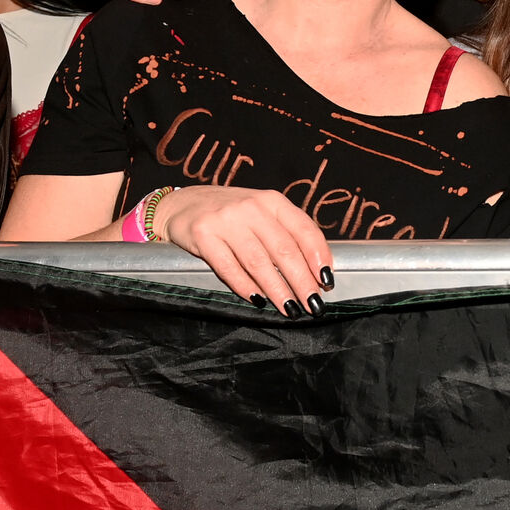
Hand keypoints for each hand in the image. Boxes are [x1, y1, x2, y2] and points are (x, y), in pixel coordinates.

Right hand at [152, 186, 333, 316]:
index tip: (327, 280)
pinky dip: (246, 287)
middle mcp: (252, 207)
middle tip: (313, 303)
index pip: (304, 229)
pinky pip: (229, 268)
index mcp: (272, 201)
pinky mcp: (203, 235)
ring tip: (291, 309)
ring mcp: (226, 220)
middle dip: (302, 281)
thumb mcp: (261, 213)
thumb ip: (285, 233)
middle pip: (284, 250)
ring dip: (278, 290)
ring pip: (259, 262)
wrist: (182, 204)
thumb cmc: (231, 214)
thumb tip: (314, 269)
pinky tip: (258, 300)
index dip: (319, 256)